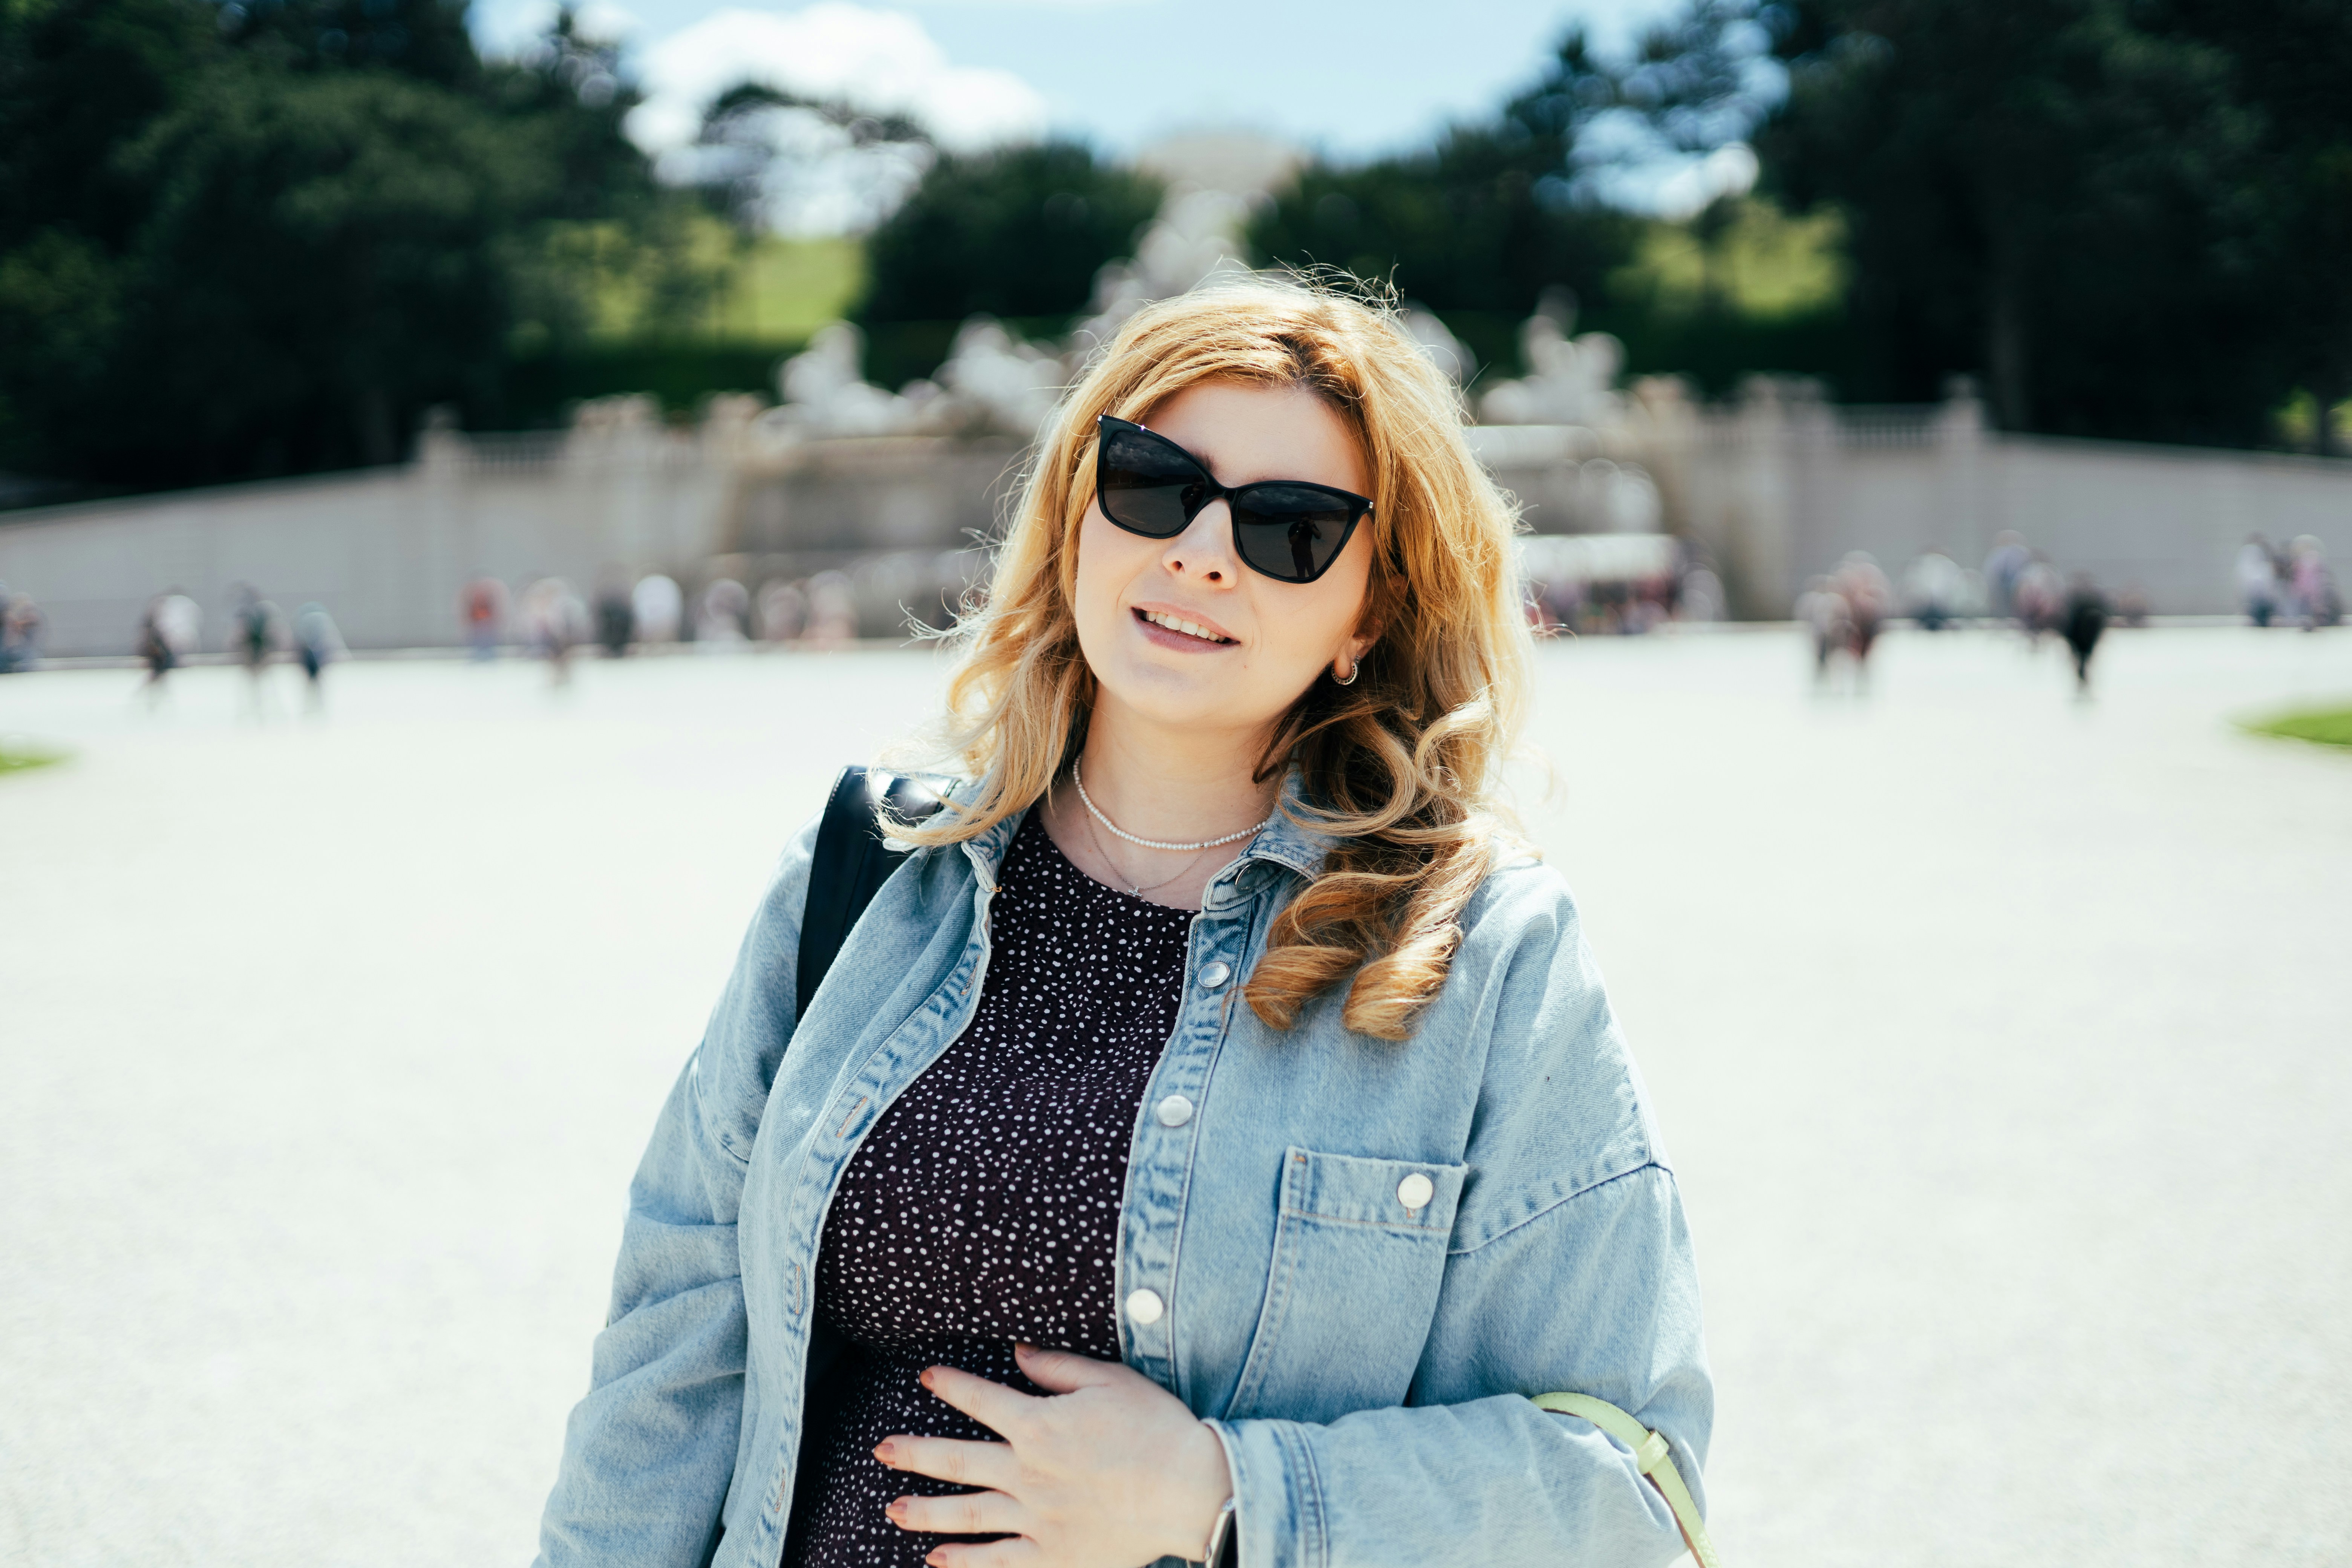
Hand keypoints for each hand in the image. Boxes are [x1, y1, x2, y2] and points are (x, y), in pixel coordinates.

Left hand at [875, 1342, 1233, 1567]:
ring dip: (925, 1510)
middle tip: (882, 1449)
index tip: (926, 1374)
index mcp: (1039, 1425)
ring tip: (892, 1508)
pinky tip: (937, 1561)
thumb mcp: (1110, 1381)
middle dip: (915, 1452)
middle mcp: (1028, 1472)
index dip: (951, 1384)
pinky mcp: (1053, 1554)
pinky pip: (998, 1561)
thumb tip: (1017, 1352)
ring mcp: (1036, 1517)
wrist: (1192, 1491)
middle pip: (958, 1460)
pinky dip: (965, 1563)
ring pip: (967, 1514)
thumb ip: (1058, 1367)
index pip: (981, 1399)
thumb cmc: (1156, 1429)